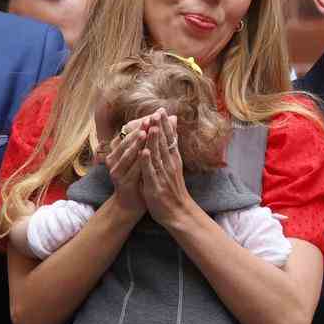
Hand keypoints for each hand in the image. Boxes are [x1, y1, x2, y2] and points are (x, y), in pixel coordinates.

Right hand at [105, 113, 148, 212]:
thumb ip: (151, 140)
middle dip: (139, 130)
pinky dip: (138, 161)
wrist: (131, 203)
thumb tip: (168, 120)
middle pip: (127, 141)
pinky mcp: (121, 181)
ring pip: (127, 154)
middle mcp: (114, 159)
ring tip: (145, 132)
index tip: (153, 114)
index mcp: (118, 151)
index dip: (141, 124)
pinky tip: (145, 154)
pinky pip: (131, 169)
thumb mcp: (145, 158)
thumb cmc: (139, 178)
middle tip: (149, 119)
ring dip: (135, 143)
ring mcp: (116, 170)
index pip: (129, 133)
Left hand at [140, 110, 193, 229]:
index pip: (170, 139)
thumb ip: (171, 151)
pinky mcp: (155, 186)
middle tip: (158, 111)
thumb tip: (172, 135)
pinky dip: (147, 161)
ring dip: (155, 140)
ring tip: (152, 126)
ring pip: (158, 155)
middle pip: (165, 143)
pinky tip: (144, 151)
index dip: (166, 125)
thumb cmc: (174, 190)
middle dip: (161, 127)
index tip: (162, 110)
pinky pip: (150, 172)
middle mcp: (169, 165)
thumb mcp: (174, 168)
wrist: (179, 213)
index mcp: (173, 160)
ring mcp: (162, 175)